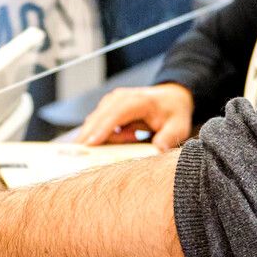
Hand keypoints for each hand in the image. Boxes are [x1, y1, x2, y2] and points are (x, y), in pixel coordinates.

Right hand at [75, 83, 194, 148]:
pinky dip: (98, 138)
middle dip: (87, 137)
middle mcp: (120, 98)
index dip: (102, 128)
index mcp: (139, 100)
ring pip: (94, 122)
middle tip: (78, 158)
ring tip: (114, 149)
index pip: (117, 114)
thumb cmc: (173, 113)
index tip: (90, 144)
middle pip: (98, 118)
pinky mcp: (106, 109)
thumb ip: (168, 137)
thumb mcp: (178, 126)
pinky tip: (110, 147)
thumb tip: (158, 150)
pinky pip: (96, 125)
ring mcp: (111, 102)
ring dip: (97, 140)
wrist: (170, 98)